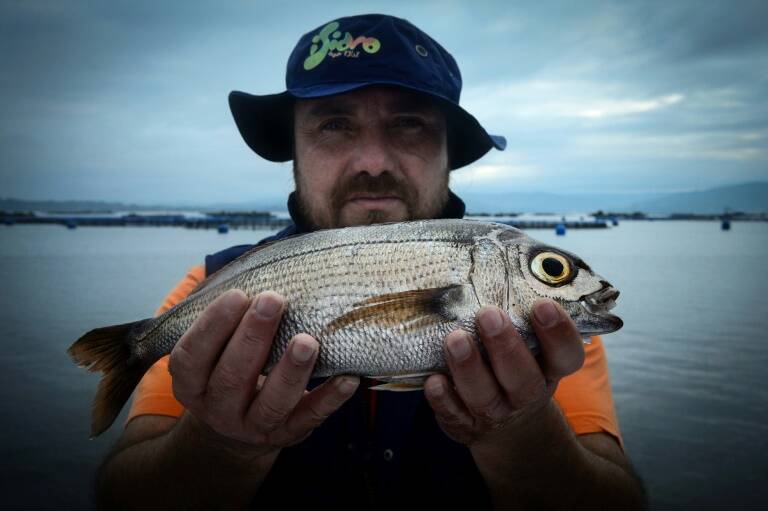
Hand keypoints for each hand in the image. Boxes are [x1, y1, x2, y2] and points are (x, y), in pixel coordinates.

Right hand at [167, 289, 359, 462]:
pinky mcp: (288, 434)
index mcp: (192, 383)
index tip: (237, 294)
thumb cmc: (230, 368)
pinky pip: (310, 417)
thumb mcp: (215, 351)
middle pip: (232, 377)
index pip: (192, 356)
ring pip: (272, 403)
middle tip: (274, 301)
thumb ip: (229, 319)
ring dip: (291, 371)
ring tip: (308, 341)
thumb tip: (265, 270)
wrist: (239, 429)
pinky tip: (348, 377)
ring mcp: (253, 425)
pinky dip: (330, 398)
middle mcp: (218, 407)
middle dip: (253, 337)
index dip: (212, 326)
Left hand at [424, 298, 584, 450]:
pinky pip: (454, 416)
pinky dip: (443, 399)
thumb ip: (522, 303)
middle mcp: (526, 393)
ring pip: (484, 396)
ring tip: (455, 339)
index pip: (566, 355)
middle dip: (506, 346)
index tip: (542, 305)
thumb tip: (518, 257)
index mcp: (549, 367)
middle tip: (489, 315)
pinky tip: (434, 379)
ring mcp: (496, 412)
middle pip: (523, 378)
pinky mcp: (465, 425)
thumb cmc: (516, 360)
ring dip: (469, 368)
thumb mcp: (529, 338)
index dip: (559, 333)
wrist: (508, 423)